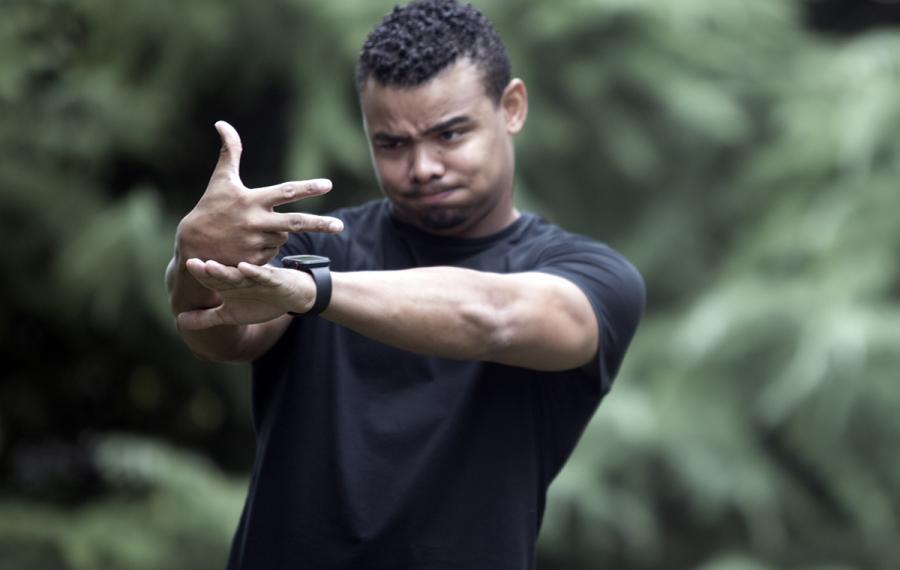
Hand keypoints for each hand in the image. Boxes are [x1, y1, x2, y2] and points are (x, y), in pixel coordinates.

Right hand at [176, 121, 343, 265]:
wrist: (192, 246)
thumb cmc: (210, 207)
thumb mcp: (221, 180)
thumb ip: (229, 153)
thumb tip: (223, 123)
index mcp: (251, 200)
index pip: (286, 192)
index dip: (308, 188)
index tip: (328, 185)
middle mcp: (256, 222)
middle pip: (296, 223)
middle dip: (321, 224)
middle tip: (340, 226)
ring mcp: (256, 243)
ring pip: (284, 236)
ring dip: (278, 231)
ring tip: (257, 228)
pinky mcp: (255, 261)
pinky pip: (274, 251)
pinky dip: (269, 245)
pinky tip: (251, 243)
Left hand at [176, 259, 313, 329]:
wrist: (291, 297)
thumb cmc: (259, 302)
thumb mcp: (230, 314)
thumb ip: (206, 318)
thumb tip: (179, 322)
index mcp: (227, 284)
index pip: (210, 278)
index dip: (199, 274)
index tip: (186, 266)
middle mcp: (239, 276)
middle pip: (221, 273)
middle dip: (207, 270)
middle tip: (191, 263)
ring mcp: (256, 277)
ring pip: (239, 273)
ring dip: (226, 270)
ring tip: (210, 265)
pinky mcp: (273, 279)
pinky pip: (263, 275)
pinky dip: (255, 272)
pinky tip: (244, 268)